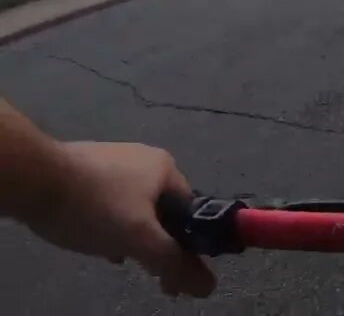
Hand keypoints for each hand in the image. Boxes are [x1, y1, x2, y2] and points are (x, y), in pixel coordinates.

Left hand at [24, 142, 215, 296]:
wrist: (34, 179)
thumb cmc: (96, 205)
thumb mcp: (139, 238)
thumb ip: (173, 262)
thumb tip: (208, 286)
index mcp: (166, 167)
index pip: (189, 211)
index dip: (184, 244)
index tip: (171, 270)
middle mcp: (144, 158)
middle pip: (160, 210)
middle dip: (155, 241)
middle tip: (145, 268)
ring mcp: (113, 160)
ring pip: (132, 207)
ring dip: (129, 234)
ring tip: (116, 255)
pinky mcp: (85, 168)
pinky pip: (107, 200)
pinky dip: (106, 222)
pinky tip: (93, 237)